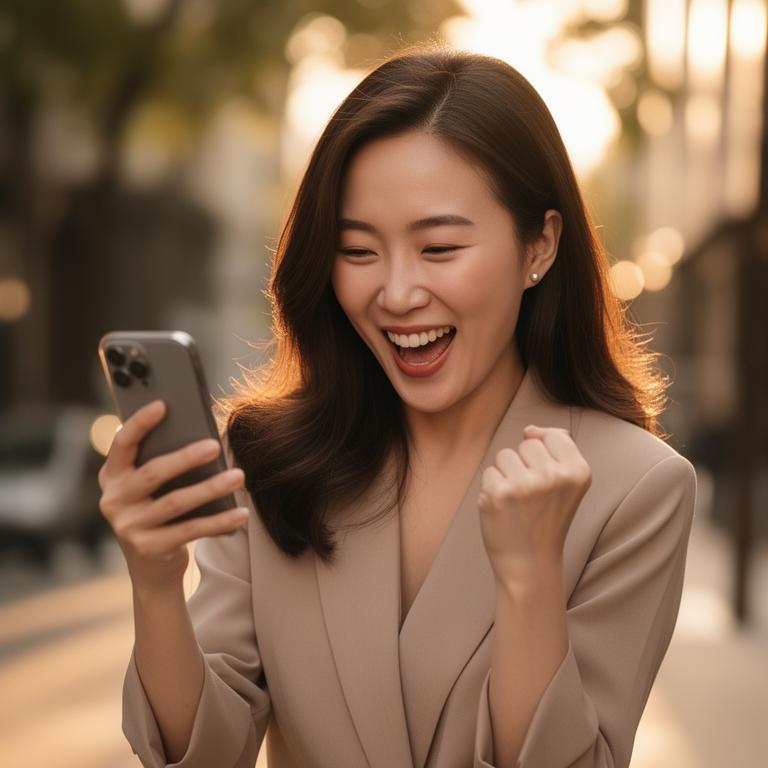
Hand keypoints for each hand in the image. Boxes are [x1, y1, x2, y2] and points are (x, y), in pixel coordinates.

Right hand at [97, 399, 249, 595]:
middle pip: (153, 473)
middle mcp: (114, 500)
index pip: (122, 444)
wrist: (152, 566)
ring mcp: (129, 527)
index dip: (140, 423)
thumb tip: (202, 435)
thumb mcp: (151, 487)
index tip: (164, 404)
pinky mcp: (149, 548)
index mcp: (112, 476)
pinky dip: (219, 521)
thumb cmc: (157, 510)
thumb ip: (162, 461)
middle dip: (186, 458)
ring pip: (176, 502)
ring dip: (211, 488)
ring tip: (238, 476)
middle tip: (215, 446)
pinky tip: (241, 513)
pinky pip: (190, 530)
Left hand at [478, 424, 591, 586]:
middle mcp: (555, 476)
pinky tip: (503, 510)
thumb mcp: (567, 483)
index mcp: (579, 472)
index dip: (546, 458)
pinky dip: (491, 489)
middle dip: (524, 466)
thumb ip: (557, 447)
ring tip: (517, 504)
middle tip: (532, 499)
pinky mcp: (499, 493)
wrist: (530, 564)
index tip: (549, 485)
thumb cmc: (546, 519)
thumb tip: (529, 430)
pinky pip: (489, 472)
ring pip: (505, 456)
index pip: (554, 436)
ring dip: (506, 476)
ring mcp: (526, 484)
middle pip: (527, 445)